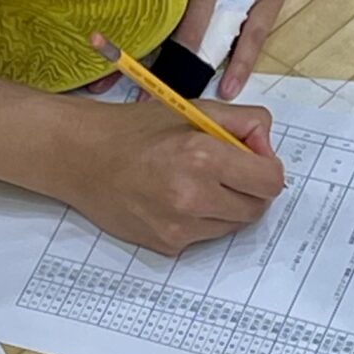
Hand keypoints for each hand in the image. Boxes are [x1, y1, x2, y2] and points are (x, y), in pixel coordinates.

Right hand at [55, 94, 283, 252]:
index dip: (267, 170)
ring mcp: (179, 227)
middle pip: (256, 209)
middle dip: (249, 190)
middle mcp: (193, 197)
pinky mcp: (167, 245)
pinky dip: (199, 221)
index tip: (253, 162)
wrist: (82, 158)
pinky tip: (172, 200)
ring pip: (232, 226)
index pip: (271, 181)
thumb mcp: (193, 109)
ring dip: (225, 207)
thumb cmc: (136, 130)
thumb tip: (268, 149)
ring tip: (194, 184)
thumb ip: (243, 123)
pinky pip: (204, 237)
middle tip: (224, 172)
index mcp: (204, 157)